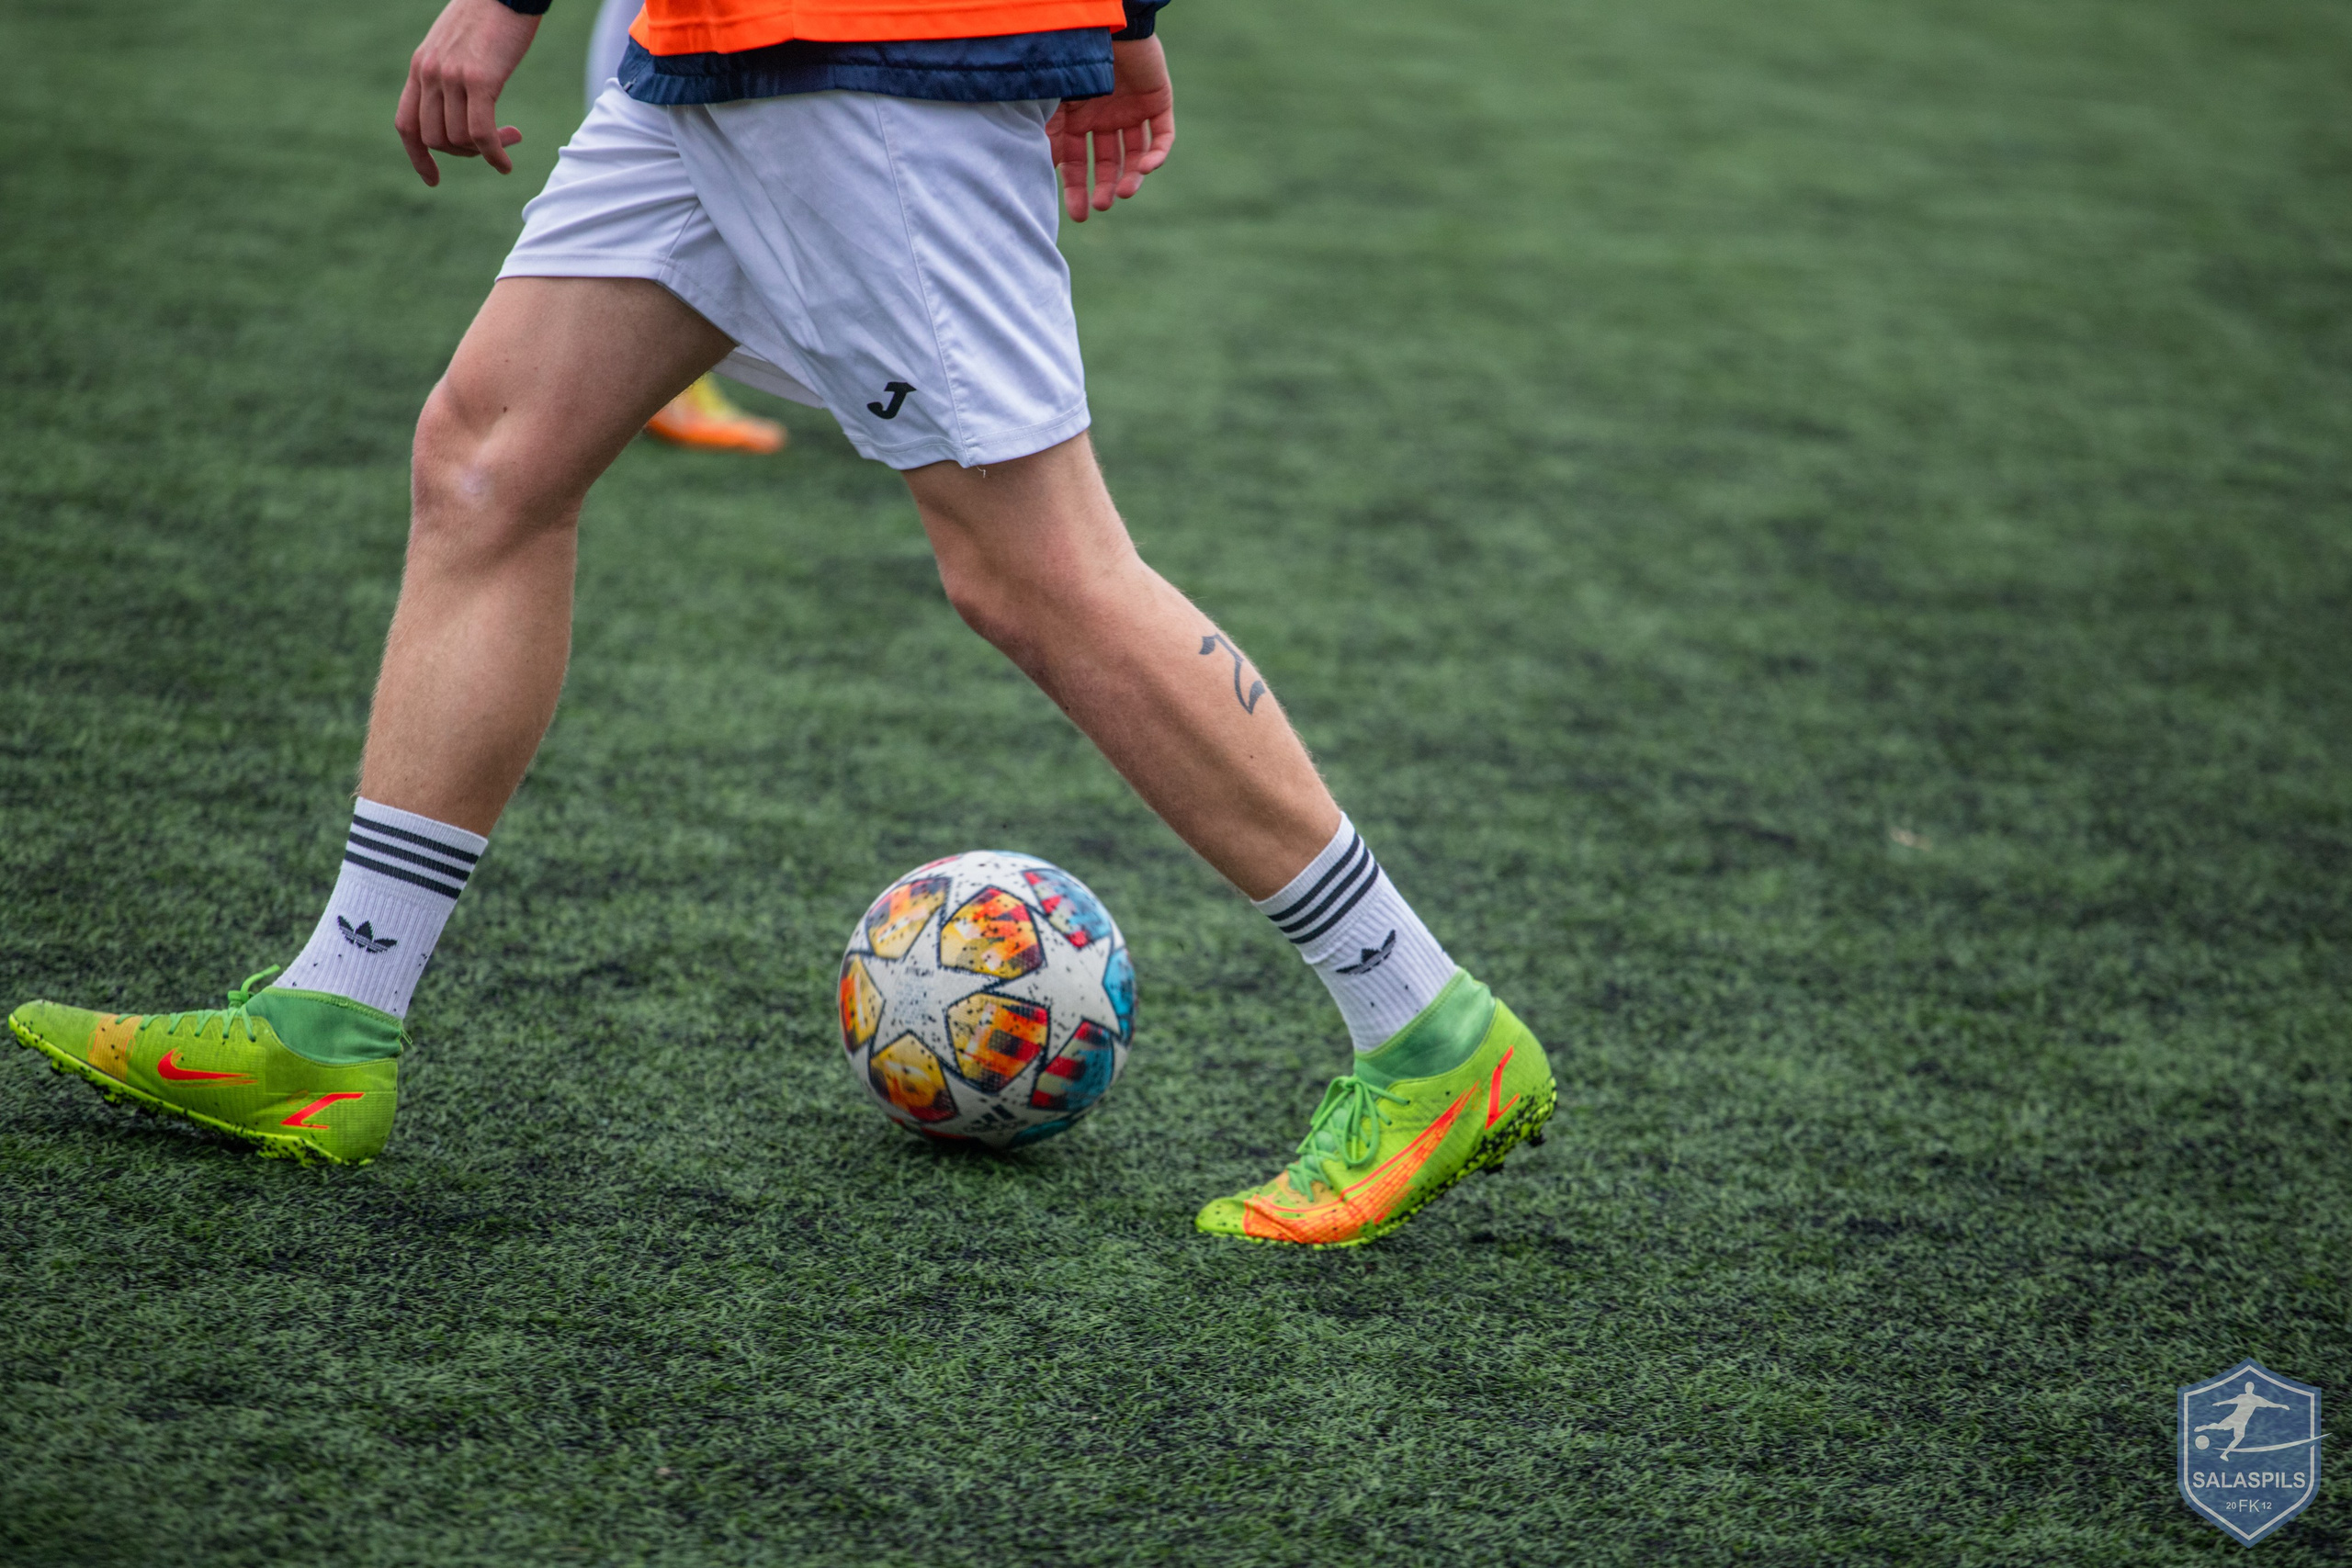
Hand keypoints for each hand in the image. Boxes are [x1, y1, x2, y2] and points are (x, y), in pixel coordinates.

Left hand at [396, 0, 539, 186]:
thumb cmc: (489, 15)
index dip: (417, 157)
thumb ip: (448, 73)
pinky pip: (481, 133)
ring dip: (484, 151)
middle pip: (434, 139)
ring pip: (458, 139)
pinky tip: (506, 162)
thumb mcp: (456, 46)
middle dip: (463, 153)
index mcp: (421, 66)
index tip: (433, 179)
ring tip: (510, 138)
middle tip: (490, 147)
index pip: (406, 123)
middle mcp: (429, 73)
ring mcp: (451, 76)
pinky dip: (494, 155)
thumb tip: (457, 104)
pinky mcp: (480, 79)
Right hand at [1047, 36, 1174, 222]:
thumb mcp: (1053, 105)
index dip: (1077, 189)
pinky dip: (1157, 155)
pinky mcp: (1158, 101)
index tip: (1079, 216)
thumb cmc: (1072, 60)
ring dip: (1132, 176)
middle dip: (1105, 187)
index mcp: (1078, 118)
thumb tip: (1039, 174)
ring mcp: (1133, 109)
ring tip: (1125, 193)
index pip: (1078, 162)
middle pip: (1108, 163)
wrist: (1103, 25)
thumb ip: (1050, 137)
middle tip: (1102, 206)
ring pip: (1136, 154)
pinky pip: (1162, 136)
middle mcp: (1105, 117)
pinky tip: (1147, 168)